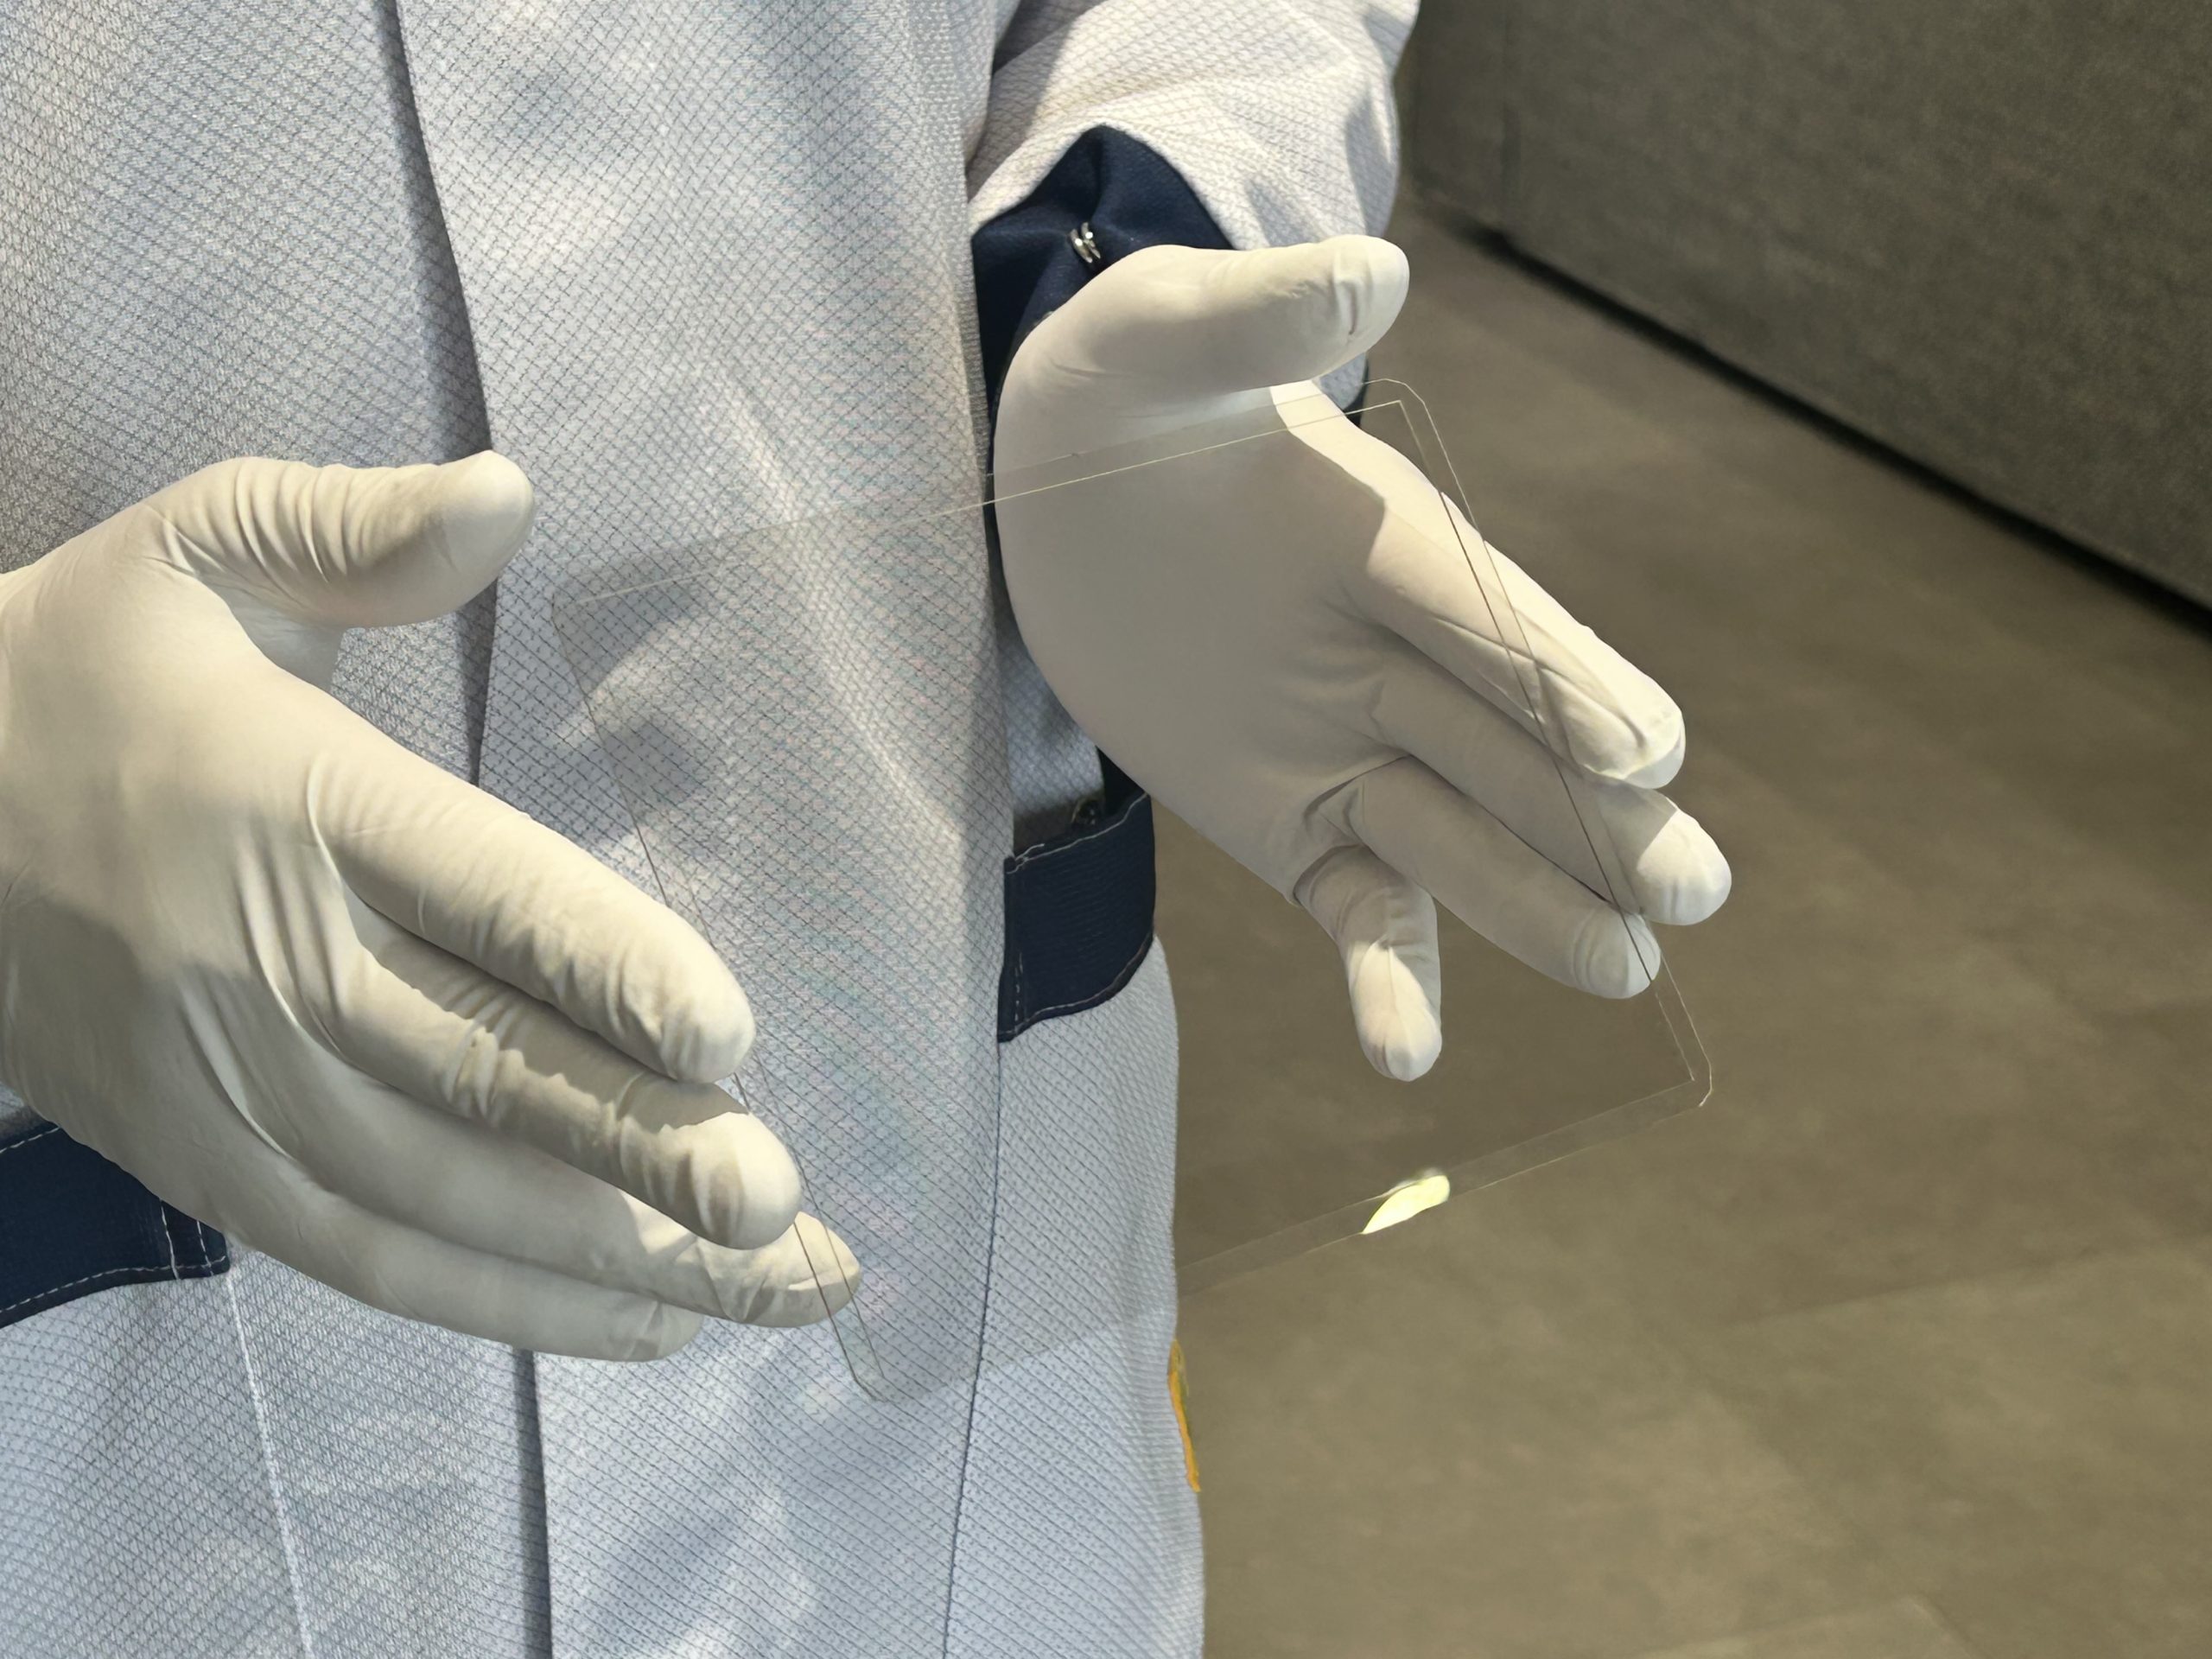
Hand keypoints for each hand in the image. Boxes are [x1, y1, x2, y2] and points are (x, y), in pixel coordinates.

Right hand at [0, 455, 854, 1357]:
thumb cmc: (80, 668)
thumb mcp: (193, 548)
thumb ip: (349, 529)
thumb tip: (510, 490)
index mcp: (287, 795)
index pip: (473, 889)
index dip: (604, 963)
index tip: (731, 1035)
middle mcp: (263, 956)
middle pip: (478, 1068)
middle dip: (638, 1146)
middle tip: (781, 1207)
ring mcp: (231, 1083)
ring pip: (444, 1194)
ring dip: (614, 1253)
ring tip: (777, 1287)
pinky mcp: (206, 1164)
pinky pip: (368, 1258)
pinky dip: (508, 1304)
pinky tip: (645, 1319)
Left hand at [995, 238, 1729, 1080]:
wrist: (1063, 487)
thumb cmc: (1127, 392)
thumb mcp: (1163, 335)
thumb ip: (1259, 318)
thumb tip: (1371, 268)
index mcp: (1386, 540)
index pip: (1487, 619)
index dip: (1559, 680)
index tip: (1644, 747)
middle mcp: (1392, 655)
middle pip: (1511, 745)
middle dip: (1596, 815)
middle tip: (1695, 887)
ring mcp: (1348, 747)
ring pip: (1456, 841)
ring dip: (1533, 904)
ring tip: (1622, 971)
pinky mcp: (1289, 821)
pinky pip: (1353, 908)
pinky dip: (1385, 977)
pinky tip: (1405, 1058)